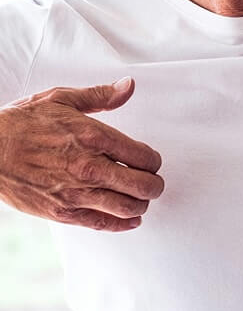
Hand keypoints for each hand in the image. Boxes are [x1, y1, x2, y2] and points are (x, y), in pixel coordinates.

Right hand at [0, 77, 164, 232]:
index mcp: (92, 136)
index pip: (145, 157)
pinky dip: (123, 223)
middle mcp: (89, 167)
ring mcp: (76, 192)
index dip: (154, 160)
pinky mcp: (63, 212)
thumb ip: (100, 96)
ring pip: (128, 208)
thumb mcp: (61, 99)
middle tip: (152, 181)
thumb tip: (127, 86)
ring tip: (139, 197)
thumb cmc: (21, 124)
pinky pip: (103, 224)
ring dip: (141, 204)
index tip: (150, 160)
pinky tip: (130, 218)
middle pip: (143, 185)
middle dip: (154, 185)